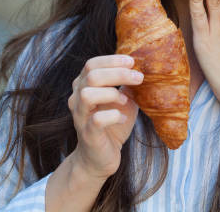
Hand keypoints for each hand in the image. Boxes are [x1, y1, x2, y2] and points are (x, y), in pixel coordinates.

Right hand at [67, 55, 142, 179]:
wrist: (99, 158)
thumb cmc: (112, 125)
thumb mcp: (122, 100)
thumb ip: (127, 84)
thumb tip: (142, 67)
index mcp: (83, 86)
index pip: (92, 64)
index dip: (112, 60)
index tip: (132, 61)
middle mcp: (77, 99)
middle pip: (92, 75)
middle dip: (118, 73)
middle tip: (139, 77)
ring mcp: (80, 117)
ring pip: (88, 94)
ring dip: (112, 94)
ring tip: (125, 100)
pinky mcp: (87, 134)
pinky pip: (97, 120)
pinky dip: (114, 116)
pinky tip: (122, 118)